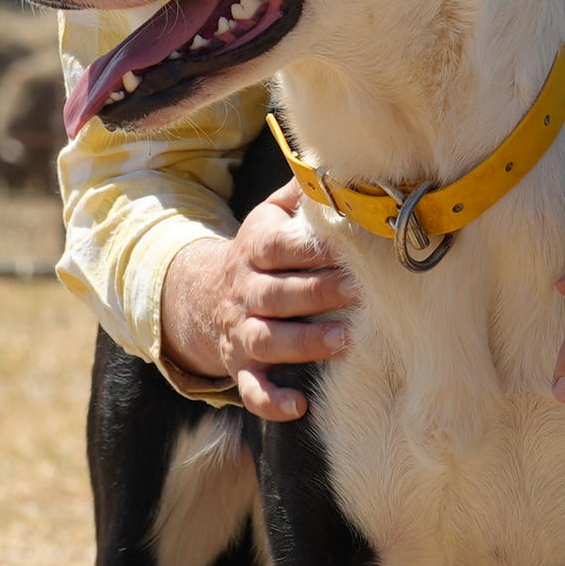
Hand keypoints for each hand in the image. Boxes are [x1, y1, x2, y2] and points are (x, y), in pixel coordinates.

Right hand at [160, 179, 352, 421]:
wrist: (200, 295)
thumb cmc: (256, 254)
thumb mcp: (267, 217)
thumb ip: (299, 192)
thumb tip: (334, 158)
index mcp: (255, 250)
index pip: (281, 249)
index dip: (314, 249)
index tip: (353, 248)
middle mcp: (246, 292)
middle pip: (280, 293)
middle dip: (321, 294)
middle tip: (364, 294)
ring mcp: (241, 331)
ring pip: (267, 339)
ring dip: (304, 343)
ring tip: (343, 343)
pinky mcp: (240, 365)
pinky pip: (250, 389)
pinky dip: (271, 400)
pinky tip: (299, 407)